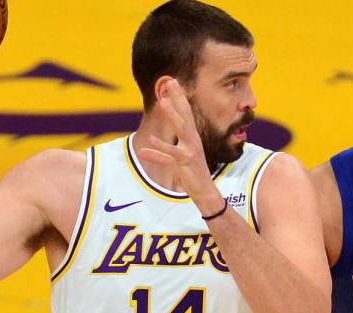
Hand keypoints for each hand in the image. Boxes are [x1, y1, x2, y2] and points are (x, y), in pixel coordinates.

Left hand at [137, 79, 224, 213]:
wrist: (205, 191)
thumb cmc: (192, 172)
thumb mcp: (180, 155)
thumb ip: (164, 146)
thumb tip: (149, 139)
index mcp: (192, 137)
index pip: (185, 113)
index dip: (179, 97)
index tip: (173, 82)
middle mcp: (193, 141)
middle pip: (184, 115)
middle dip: (177, 98)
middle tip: (170, 82)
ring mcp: (190, 151)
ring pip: (180, 130)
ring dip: (172, 115)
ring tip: (162, 102)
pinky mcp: (184, 164)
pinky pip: (169, 156)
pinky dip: (158, 151)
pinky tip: (147, 144)